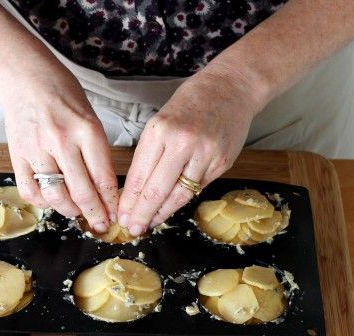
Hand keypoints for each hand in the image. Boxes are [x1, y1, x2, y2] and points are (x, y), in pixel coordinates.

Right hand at [4, 64, 117, 231]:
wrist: (26, 79)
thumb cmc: (63, 95)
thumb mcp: (90, 118)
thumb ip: (97, 152)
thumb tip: (105, 188)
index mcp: (86, 130)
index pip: (103, 178)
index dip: (112, 202)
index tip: (116, 214)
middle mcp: (62, 141)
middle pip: (82, 192)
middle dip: (95, 214)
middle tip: (101, 223)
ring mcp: (37, 149)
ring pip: (55, 196)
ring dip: (69, 210)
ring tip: (77, 211)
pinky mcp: (17, 154)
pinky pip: (29, 190)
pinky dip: (41, 202)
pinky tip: (51, 201)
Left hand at [117, 71, 261, 234]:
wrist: (232, 88)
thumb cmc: (191, 103)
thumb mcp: (161, 121)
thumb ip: (150, 153)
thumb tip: (136, 190)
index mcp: (160, 130)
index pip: (140, 174)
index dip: (129, 200)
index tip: (121, 215)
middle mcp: (182, 143)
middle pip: (157, 190)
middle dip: (142, 213)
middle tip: (132, 229)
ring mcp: (205, 154)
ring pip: (179, 195)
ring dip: (162, 213)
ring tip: (150, 224)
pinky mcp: (222, 163)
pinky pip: (197, 188)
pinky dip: (182, 201)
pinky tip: (171, 208)